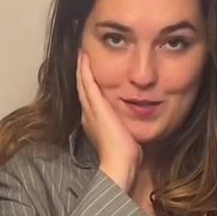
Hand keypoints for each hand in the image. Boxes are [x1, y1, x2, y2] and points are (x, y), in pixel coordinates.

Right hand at [76, 50, 142, 187]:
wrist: (120, 163)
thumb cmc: (126, 156)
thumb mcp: (126, 136)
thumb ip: (126, 127)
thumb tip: (136, 121)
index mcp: (95, 123)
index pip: (90, 99)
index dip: (88, 85)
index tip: (89, 72)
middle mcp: (89, 115)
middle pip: (83, 89)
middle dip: (81, 73)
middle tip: (80, 56)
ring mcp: (90, 110)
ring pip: (82, 83)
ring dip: (80, 67)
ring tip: (80, 52)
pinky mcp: (95, 105)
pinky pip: (86, 82)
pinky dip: (84, 69)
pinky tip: (83, 56)